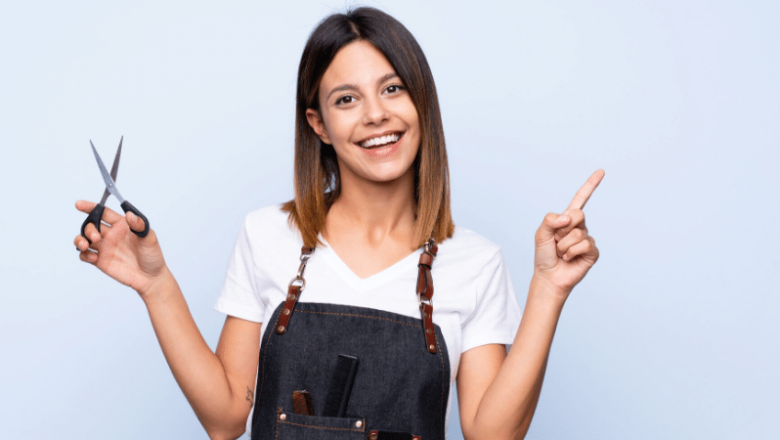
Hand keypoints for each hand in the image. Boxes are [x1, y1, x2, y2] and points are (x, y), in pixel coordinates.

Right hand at [73, 200, 167, 296]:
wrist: (151, 278)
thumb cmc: (152, 256)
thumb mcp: (150, 239)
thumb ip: (140, 226)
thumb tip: (130, 215)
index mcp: (122, 225)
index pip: (103, 212)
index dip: (90, 207)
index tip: (79, 204)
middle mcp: (111, 234)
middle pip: (91, 225)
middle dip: (89, 229)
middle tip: (96, 237)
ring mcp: (105, 248)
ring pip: (84, 239)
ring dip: (80, 240)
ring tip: (86, 246)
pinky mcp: (101, 261)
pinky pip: (85, 255)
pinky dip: (84, 254)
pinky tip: (93, 258)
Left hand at [533, 170, 603, 297]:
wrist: (548, 276)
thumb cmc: (544, 255)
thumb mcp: (540, 234)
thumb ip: (550, 220)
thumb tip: (568, 217)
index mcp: (567, 219)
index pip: (581, 199)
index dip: (590, 185)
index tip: (601, 171)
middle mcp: (579, 227)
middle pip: (578, 214)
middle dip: (563, 228)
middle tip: (557, 241)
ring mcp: (587, 239)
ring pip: (577, 234)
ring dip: (563, 246)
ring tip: (561, 253)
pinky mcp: (593, 252)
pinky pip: (584, 245)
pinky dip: (572, 252)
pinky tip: (569, 259)